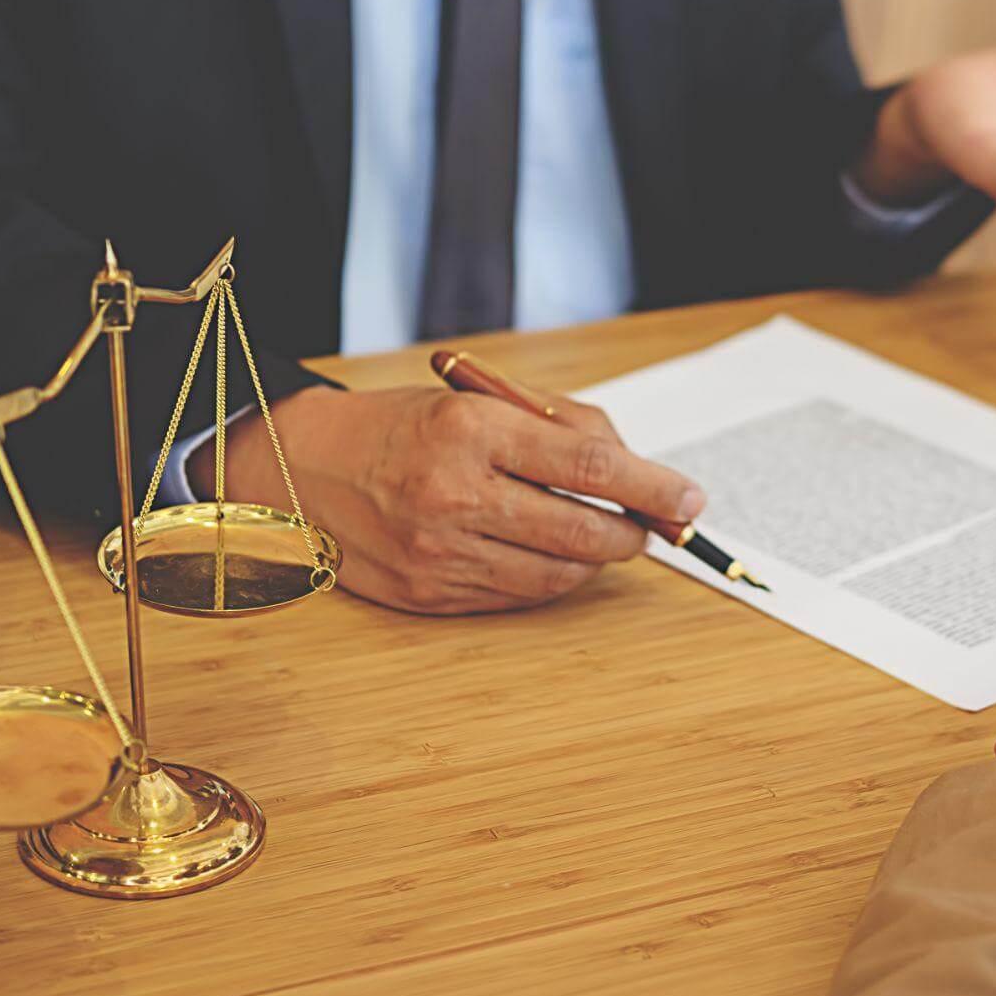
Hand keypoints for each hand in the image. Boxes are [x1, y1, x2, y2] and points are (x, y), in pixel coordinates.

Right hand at [195, 385, 704, 613]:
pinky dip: (551, 578)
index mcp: (472, 429)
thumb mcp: (481, 400)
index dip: (653, 487)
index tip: (690, 500)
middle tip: (652, 527)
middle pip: (584, 530)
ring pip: (559, 572)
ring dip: (595, 557)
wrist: (305, 467)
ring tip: (599, 535)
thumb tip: (643, 479)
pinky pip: (520, 596)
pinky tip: (549, 554)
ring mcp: (439, 551)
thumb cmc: (408, 426)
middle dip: (634, 533)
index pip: (591, 463)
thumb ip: (563, 429)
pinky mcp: (427, 594)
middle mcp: (454, 493)